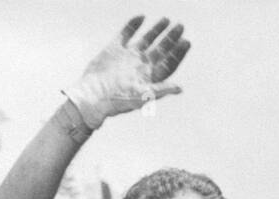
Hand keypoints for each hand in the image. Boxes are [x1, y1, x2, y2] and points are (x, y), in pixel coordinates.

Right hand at [73, 15, 189, 122]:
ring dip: (156, 30)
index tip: (186, 41)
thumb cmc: (117, 101)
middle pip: (160, 50)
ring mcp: (127, 57)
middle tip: (180, 26)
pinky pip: (125, 34)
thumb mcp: (141, 96)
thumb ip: (161, 90)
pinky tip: (141, 17)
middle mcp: (141, 66)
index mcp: (150, 77)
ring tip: (167, 19)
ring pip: (146, 40)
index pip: (168, 63)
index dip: (178, 53)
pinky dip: (133, 25)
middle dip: (171, 38)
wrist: (92, 97)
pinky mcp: (113, 50)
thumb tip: (180, 88)